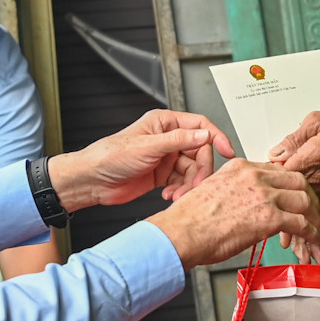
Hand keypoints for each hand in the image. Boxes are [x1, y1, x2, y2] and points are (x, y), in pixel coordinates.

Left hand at [49, 110, 235, 210]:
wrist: (92, 181)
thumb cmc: (110, 156)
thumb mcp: (147, 147)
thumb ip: (178, 140)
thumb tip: (204, 135)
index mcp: (164, 123)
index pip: (199, 126)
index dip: (216, 137)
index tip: (227, 151)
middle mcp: (167, 139)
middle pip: (199, 152)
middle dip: (200, 170)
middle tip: (197, 184)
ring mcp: (165, 158)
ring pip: (192, 170)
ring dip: (189, 185)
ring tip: (177, 195)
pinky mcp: (162, 176)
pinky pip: (182, 183)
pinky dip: (180, 191)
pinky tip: (169, 196)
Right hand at [150, 159, 319, 266]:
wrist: (181, 234)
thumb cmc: (190, 219)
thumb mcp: (212, 189)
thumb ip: (234, 190)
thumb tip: (245, 202)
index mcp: (240, 167)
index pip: (277, 170)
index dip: (290, 185)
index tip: (294, 196)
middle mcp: (254, 176)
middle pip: (297, 179)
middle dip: (307, 196)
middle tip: (310, 211)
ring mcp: (264, 195)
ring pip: (304, 199)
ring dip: (313, 216)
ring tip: (314, 228)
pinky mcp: (269, 217)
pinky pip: (301, 222)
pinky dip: (311, 231)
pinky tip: (311, 238)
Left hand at [269, 108, 319, 193]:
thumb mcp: (316, 120)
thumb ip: (293, 139)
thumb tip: (276, 153)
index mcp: (311, 157)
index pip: (279, 171)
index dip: (269, 167)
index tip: (265, 161)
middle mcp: (316, 175)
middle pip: (286, 183)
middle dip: (276, 176)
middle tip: (271, 166)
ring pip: (296, 190)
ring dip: (288, 182)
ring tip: (286, 168)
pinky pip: (308, 192)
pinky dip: (301, 188)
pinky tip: (297, 179)